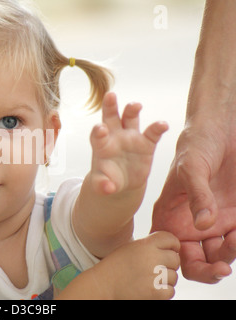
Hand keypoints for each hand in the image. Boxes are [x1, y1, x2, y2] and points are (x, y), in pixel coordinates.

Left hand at [90, 92, 167, 195]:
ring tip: (135, 105)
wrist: (122, 182)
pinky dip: (158, 127)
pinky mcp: (146, 143)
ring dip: (132, 110)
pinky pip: (152, 133)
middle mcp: (114, 136)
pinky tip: (163, 124)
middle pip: (110, 117)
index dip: (98, 131)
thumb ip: (103, 186)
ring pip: (130, 118)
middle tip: (109, 95)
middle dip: (110, 106)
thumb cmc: (108, 180)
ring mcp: (130, 137)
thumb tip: (108, 189)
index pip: (97, 135)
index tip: (100, 128)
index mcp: (101, 145)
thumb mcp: (102, 185)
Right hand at [95, 232, 180, 299]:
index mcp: (145, 244)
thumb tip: (172, 249)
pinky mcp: (156, 292)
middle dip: (168, 265)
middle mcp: (152, 258)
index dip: (173, 246)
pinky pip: (170, 291)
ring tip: (147, 280)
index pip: (171, 239)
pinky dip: (162, 292)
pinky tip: (148, 289)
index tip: (169, 252)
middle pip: (175, 259)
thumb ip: (149, 246)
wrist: (103, 285)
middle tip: (154, 270)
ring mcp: (155, 276)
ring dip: (164, 280)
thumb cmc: (115, 267)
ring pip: (174, 277)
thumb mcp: (130, 248)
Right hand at [151, 116, 235, 282]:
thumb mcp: (191, 168)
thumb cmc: (196, 144)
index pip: (170, 250)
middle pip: (196, 261)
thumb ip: (197, 196)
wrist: (222, 130)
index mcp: (170, 216)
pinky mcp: (234, 216)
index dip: (179, 263)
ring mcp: (214, 221)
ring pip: (220, 254)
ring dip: (229, 254)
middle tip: (222, 267)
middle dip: (209, 270)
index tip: (195, 262)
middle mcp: (190, 223)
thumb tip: (203, 225)